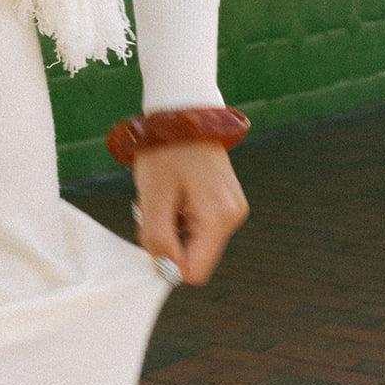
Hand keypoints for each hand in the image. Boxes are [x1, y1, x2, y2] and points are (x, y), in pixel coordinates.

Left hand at [133, 142, 248, 286]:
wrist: (184, 113)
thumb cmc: (167, 150)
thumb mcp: (153, 196)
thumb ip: (158, 238)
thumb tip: (166, 269)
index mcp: (219, 218)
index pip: (195, 271)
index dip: (168, 263)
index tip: (151, 236)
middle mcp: (232, 217)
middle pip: (194, 257)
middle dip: (168, 242)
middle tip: (155, 209)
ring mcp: (231, 209)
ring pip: (194, 242)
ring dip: (172, 227)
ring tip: (164, 197)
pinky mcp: (225, 203)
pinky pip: (199, 226)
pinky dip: (180, 217)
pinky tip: (173, 194)